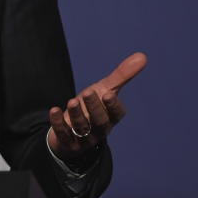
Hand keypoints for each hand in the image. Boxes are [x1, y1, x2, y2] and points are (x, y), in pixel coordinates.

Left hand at [47, 52, 146, 166]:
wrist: (72, 132)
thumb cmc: (92, 107)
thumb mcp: (105, 90)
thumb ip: (122, 76)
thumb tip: (142, 56)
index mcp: (111, 117)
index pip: (116, 114)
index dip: (113, 105)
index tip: (109, 94)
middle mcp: (99, 129)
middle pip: (100, 122)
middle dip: (94, 107)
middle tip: (88, 92)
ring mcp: (83, 138)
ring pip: (81, 128)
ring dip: (77, 114)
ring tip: (72, 101)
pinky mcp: (66, 141)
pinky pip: (63, 134)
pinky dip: (58, 123)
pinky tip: (55, 110)